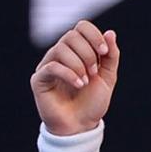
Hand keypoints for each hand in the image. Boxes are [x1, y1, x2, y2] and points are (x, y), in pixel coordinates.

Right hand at [30, 20, 119, 135]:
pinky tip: (79, 84)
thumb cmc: (93, 101)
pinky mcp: (39, 79)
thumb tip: (110, 32)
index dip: (94, 35)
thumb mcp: (108, 76)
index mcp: (78, 49)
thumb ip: (111, 54)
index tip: (104, 53)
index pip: (82, 26)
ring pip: (60, 48)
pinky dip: (69, 73)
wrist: (81, 125)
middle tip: (94, 72)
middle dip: (88, 53)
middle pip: (71, 35)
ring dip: (78, 64)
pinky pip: (52, 66)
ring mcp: (48, 65)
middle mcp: (61, 53)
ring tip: (86, 81)